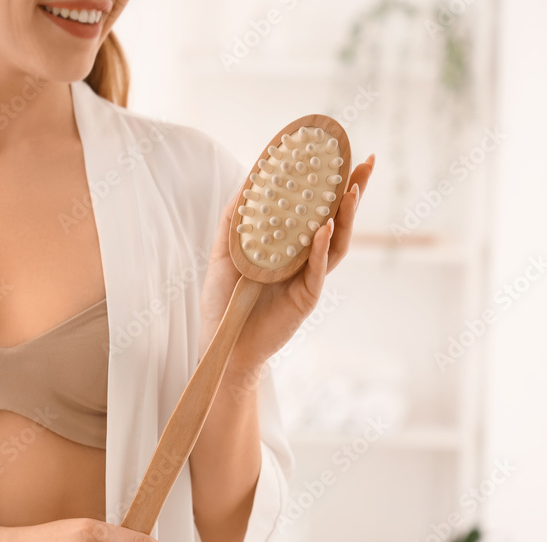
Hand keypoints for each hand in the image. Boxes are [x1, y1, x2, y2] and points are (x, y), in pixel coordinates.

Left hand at [198, 154, 375, 368]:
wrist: (223, 340)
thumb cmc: (224, 301)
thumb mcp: (223, 254)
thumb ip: (234, 222)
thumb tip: (246, 185)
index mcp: (288, 246)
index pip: (313, 209)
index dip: (327, 184)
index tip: (336, 154)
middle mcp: (304, 259)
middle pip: (335, 219)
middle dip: (353, 191)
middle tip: (366, 162)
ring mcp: (308, 278)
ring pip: (335, 242)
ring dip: (344, 215)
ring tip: (351, 189)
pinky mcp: (306, 298)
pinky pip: (317, 269)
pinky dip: (321, 248)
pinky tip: (324, 227)